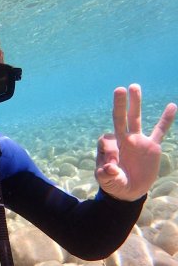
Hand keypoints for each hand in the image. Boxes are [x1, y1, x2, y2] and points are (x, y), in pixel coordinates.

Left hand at [95, 84, 176, 200]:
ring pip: (136, 118)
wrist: (129, 191)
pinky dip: (166, 120)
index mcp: (111, 147)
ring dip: (135, 103)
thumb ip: (106, 176)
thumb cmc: (115, 185)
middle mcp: (123, 140)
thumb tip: (109, 168)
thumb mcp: (108, 182)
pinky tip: (172, 106)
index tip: (111, 167)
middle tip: (119, 89)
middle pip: (119, 118)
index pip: (106, 140)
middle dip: (119, 104)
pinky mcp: (151, 147)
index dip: (108, 152)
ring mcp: (138, 141)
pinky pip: (160, 131)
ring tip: (134, 86)